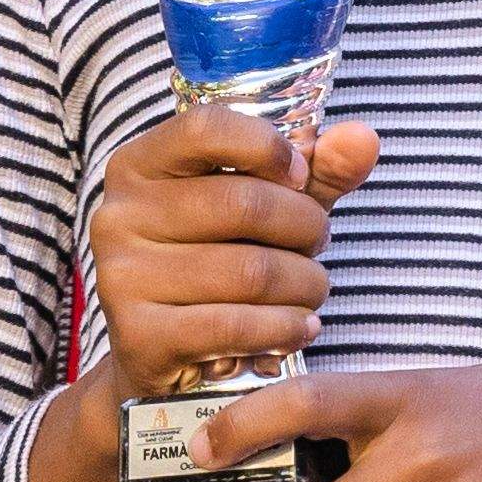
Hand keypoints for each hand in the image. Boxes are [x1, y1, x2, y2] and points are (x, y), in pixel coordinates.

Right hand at [83, 106, 379, 398]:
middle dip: (305, 228)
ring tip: (312, 290)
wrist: (163, 354)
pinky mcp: (139, 336)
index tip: (300, 175)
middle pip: (244, 204)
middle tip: (317, 245)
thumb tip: (363, 138)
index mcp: (140, 166)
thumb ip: (318, 170)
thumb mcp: (267, 206)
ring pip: (250, 272)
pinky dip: (284, 329)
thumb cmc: (218, 259)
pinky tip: (300, 328)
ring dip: (305, 285)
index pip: (205, 128)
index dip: (268, 146)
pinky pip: (235, 326)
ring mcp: (122, 277)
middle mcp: (117, 215)